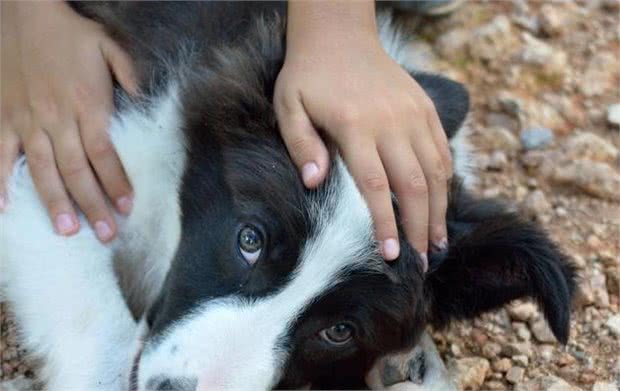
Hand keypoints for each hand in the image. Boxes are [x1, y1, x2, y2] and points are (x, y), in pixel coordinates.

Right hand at [1, 1, 137, 241]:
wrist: (22, 11)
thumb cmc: (70, 32)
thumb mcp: (110, 47)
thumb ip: (129, 76)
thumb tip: (143, 100)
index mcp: (88, 105)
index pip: (105, 154)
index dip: (117, 183)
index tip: (127, 208)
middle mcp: (57, 118)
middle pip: (77, 170)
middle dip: (93, 204)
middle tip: (105, 235)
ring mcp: (26, 120)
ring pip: (42, 169)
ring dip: (54, 202)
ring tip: (66, 231)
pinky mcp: (3, 117)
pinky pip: (0, 154)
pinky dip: (1, 181)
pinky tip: (6, 207)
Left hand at [275, 2, 451, 265]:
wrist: (339, 34)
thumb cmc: (309, 75)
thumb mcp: (289, 105)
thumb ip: (301, 144)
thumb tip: (316, 183)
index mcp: (356, 126)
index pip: (376, 187)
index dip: (386, 225)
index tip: (392, 256)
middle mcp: (391, 122)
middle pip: (414, 185)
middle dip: (420, 228)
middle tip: (422, 262)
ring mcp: (413, 113)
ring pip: (436, 171)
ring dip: (439, 210)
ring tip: (439, 243)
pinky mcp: (425, 107)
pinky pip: (443, 150)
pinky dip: (446, 180)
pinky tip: (443, 203)